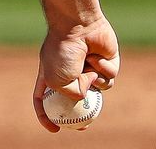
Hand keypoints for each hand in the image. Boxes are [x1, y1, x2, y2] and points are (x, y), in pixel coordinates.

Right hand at [32, 16, 119, 131]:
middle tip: (84, 126)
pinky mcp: (105, 63)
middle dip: (80, 115)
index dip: (47, 114)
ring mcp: (88, 68)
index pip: (45, 98)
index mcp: (51, 75)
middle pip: (75, 99)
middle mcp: (70, 73)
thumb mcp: (57, 80)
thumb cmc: (62, 51)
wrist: (79, 27)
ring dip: (95, 83)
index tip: (54, 128)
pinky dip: (104, 71)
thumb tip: (88, 95)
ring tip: (88, 66)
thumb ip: (72, 96)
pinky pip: (110, 78)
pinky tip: (97, 57)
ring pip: (98, 90)